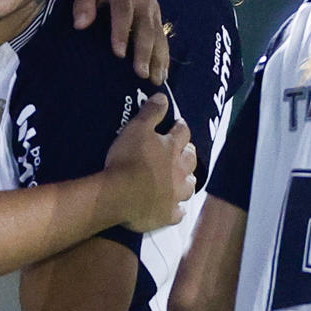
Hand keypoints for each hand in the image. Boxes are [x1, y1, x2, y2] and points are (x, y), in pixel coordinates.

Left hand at [74, 0, 168, 83]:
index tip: (118, 53)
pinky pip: (163, 38)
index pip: (123, 14)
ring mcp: (154, 10)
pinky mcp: (158, 17)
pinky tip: (163, 73)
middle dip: (144, 53)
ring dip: (158, 59)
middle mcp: (143, 2)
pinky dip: (164, 56)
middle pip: (146, 29)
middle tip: (141, 74)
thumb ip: (83, 3)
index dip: (121, 33)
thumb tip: (80, 25)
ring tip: (156, 80)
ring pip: (158, 36)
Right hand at [103, 94, 195, 231]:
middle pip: (190, 160)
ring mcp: (176, 195)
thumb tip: (164, 96)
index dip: (180, 127)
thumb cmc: (127, 159)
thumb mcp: (136, 129)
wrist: (120, 195)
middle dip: (188, 154)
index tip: (177, 125)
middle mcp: (180, 171)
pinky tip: (175, 208)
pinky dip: (177, 209)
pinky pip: (178, 212)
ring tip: (181, 180)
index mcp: (172, 148)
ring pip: (189, 186)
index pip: (182, 132)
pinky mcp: (168, 214)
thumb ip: (151, 112)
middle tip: (182, 152)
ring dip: (187, 181)